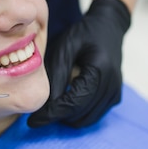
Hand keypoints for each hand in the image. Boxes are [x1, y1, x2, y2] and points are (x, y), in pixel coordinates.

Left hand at [28, 0, 130, 127]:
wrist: (108, 27)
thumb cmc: (83, 34)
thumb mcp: (64, 49)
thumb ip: (57, 77)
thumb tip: (45, 106)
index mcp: (100, 71)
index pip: (73, 104)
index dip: (51, 115)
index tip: (31, 121)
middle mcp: (112, 86)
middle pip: (79, 115)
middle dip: (57, 116)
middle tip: (37, 110)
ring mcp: (115, 93)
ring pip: (85, 120)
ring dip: (66, 116)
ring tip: (51, 104)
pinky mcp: (114, 98)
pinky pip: (92, 115)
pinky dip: (76, 113)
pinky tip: (65, 100)